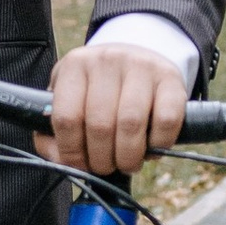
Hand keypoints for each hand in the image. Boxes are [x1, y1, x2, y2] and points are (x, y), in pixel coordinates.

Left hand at [48, 43, 188, 178]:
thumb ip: (54, 131)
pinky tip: (151, 148)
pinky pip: (166, 120)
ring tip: (127, 163)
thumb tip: (61, 161)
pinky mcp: (171, 78)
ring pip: (131, 124)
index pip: (66, 117)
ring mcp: (141, 66)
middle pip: (100, 125)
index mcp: (75, 66)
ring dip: (128, 157)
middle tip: (106, 167)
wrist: (137, 56)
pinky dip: (159, 144)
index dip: (71, 151)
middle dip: (102, 159)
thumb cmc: (98, 88)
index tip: (80, 165)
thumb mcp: (69, 97)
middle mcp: (107, 60)